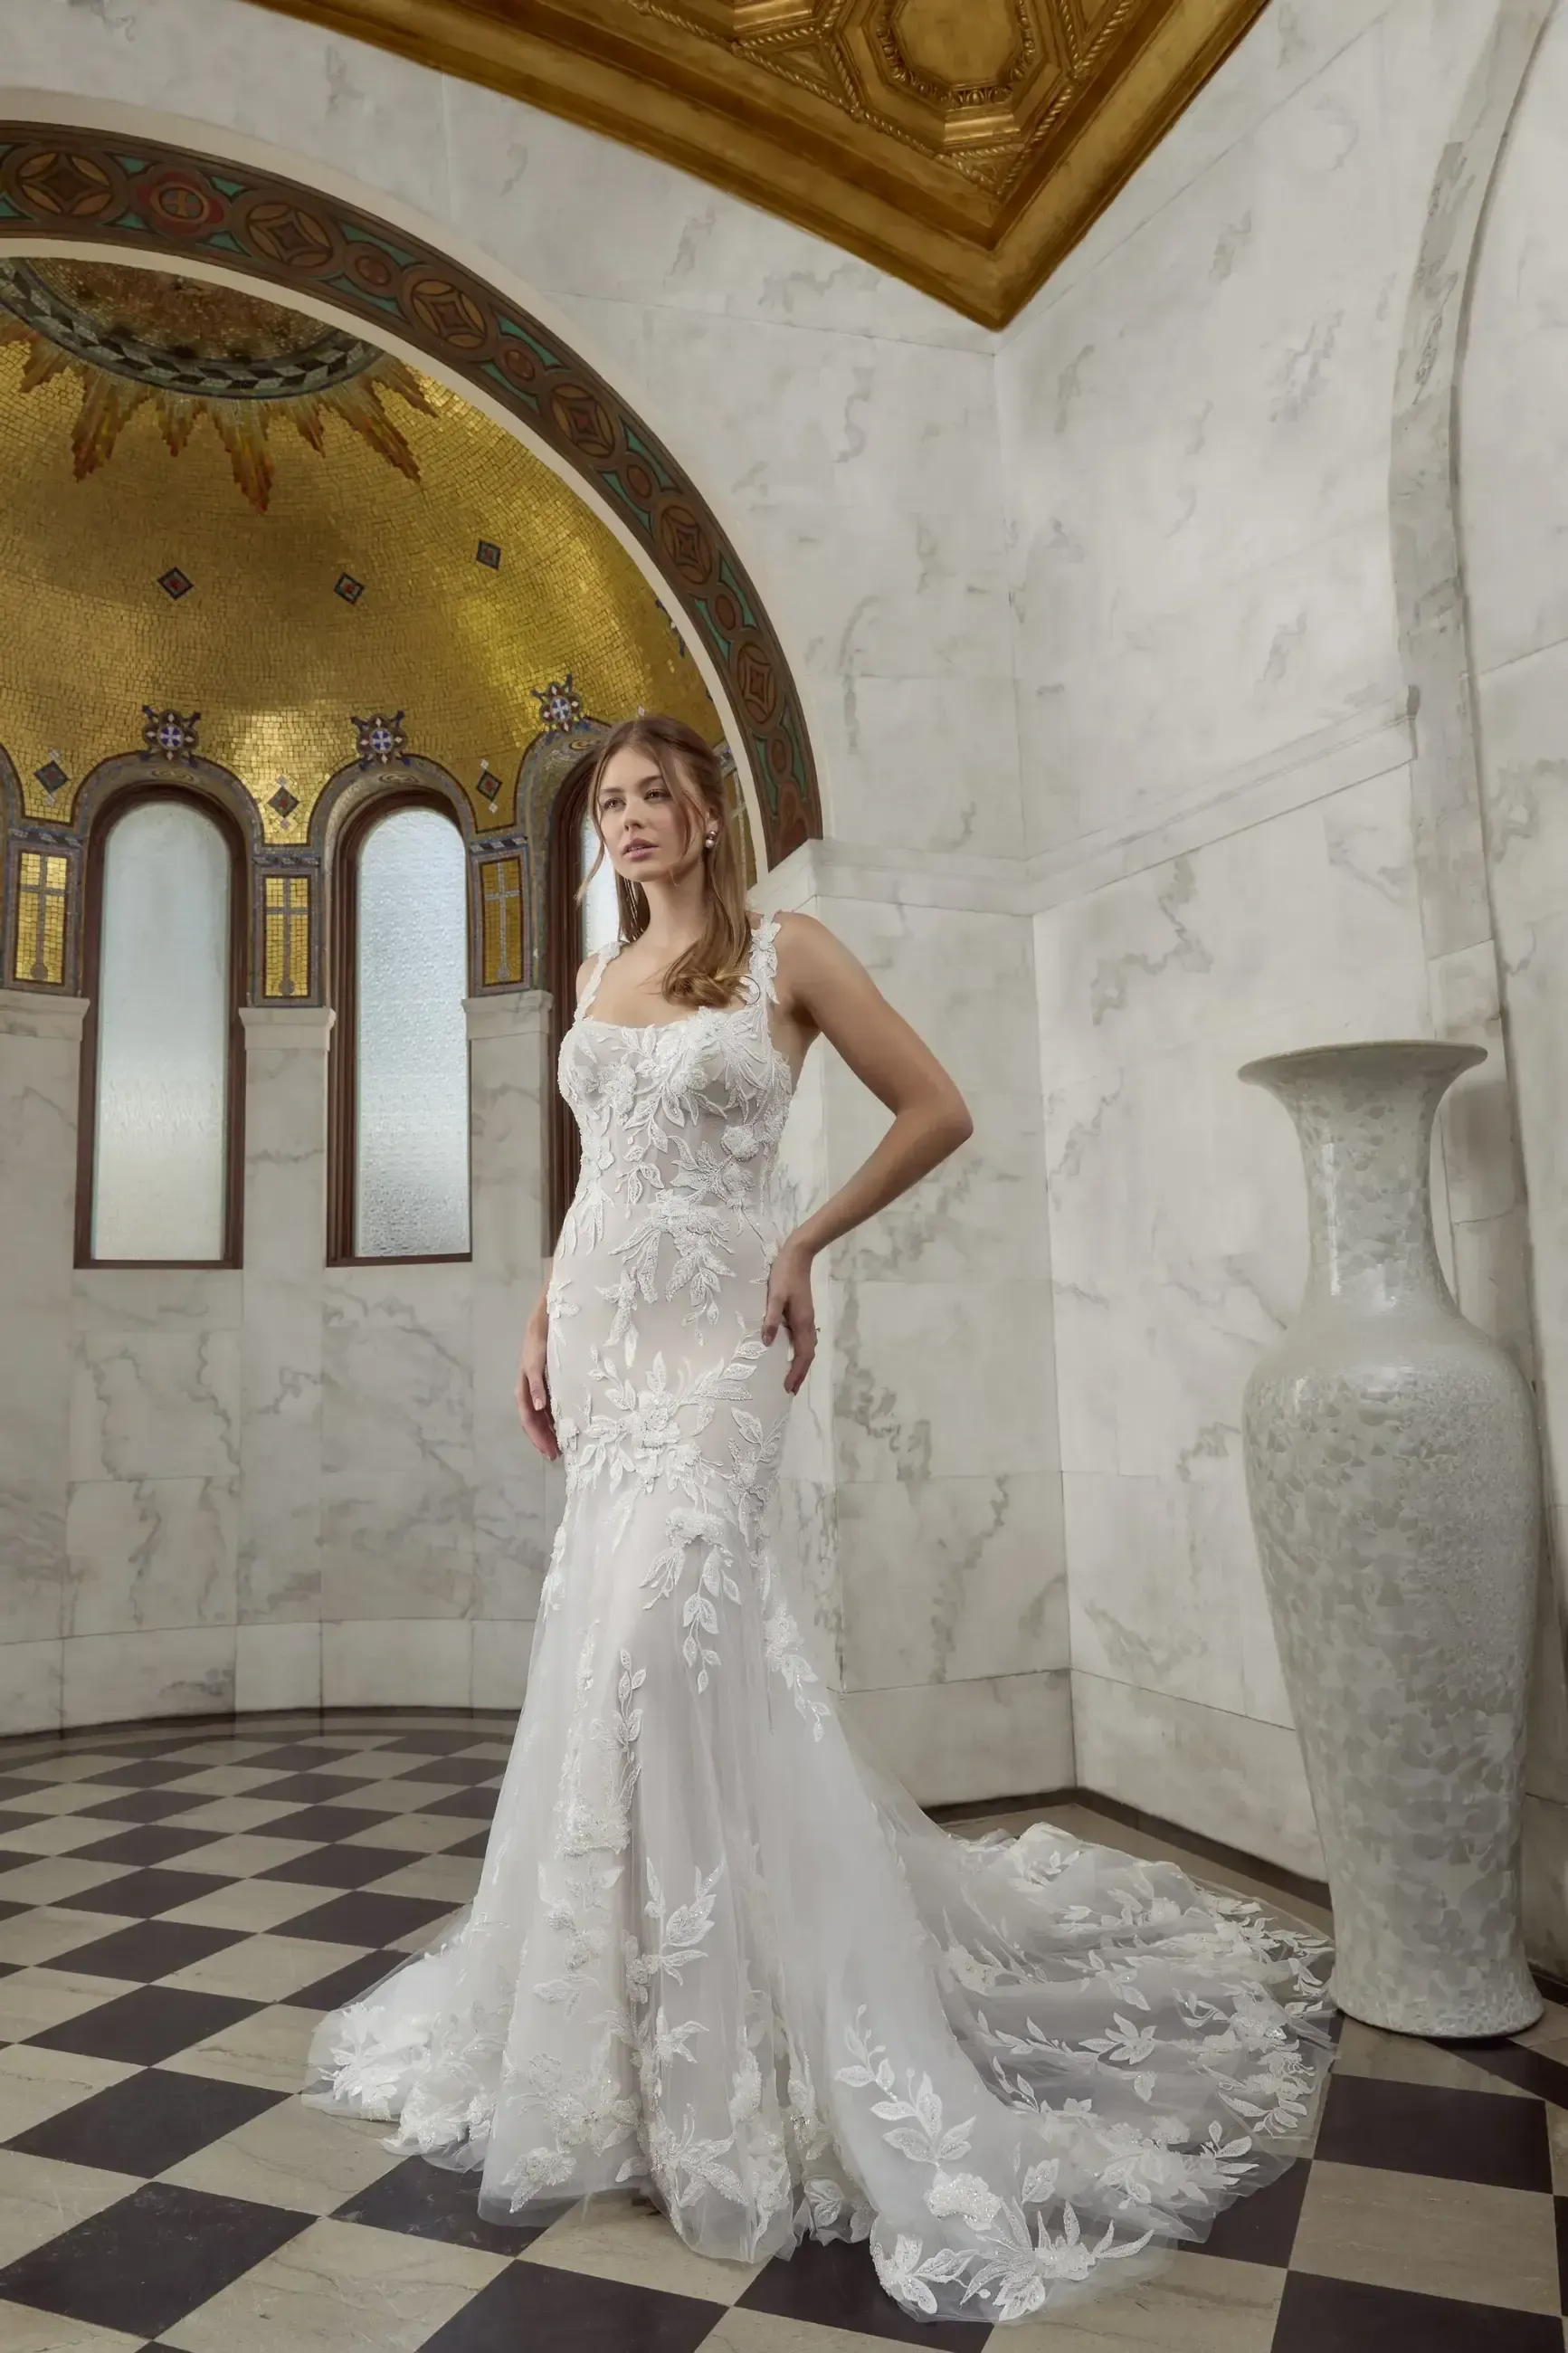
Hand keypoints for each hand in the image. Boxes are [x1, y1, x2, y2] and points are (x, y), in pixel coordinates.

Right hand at [516, 1302, 558, 1459]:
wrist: (546, 1318)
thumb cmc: (539, 1340)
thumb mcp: (536, 1362)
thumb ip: (536, 1384)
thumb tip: (538, 1408)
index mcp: (524, 1388)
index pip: (529, 1418)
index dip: (537, 1436)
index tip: (548, 1451)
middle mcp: (530, 1391)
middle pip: (534, 1421)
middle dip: (542, 1439)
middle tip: (555, 1456)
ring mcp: (539, 1387)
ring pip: (542, 1416)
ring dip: (548, 1431)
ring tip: (559, 1446)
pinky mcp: (548, 1382)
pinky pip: (550, 1406)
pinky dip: (554, 1418)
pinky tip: (564, 1425)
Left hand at [761, 1237, 816, 1395]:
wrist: (798, 1255)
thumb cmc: (785, 1274)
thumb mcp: (775, 1296)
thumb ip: (772, 1318)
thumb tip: (768, 1342)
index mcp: (802, 1322)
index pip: (803, 1355)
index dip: (796, 1373)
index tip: (788, 1388)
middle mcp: (807, 1324)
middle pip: (808, 1355)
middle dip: (801, 1374)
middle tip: (790, 1390)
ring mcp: (806, 1319)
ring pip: (807, 1348)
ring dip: (801, 1364)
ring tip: (792, 1377)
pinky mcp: (803, 1313)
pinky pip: (803, 1340)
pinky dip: (800, 1352)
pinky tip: (791, 1353)